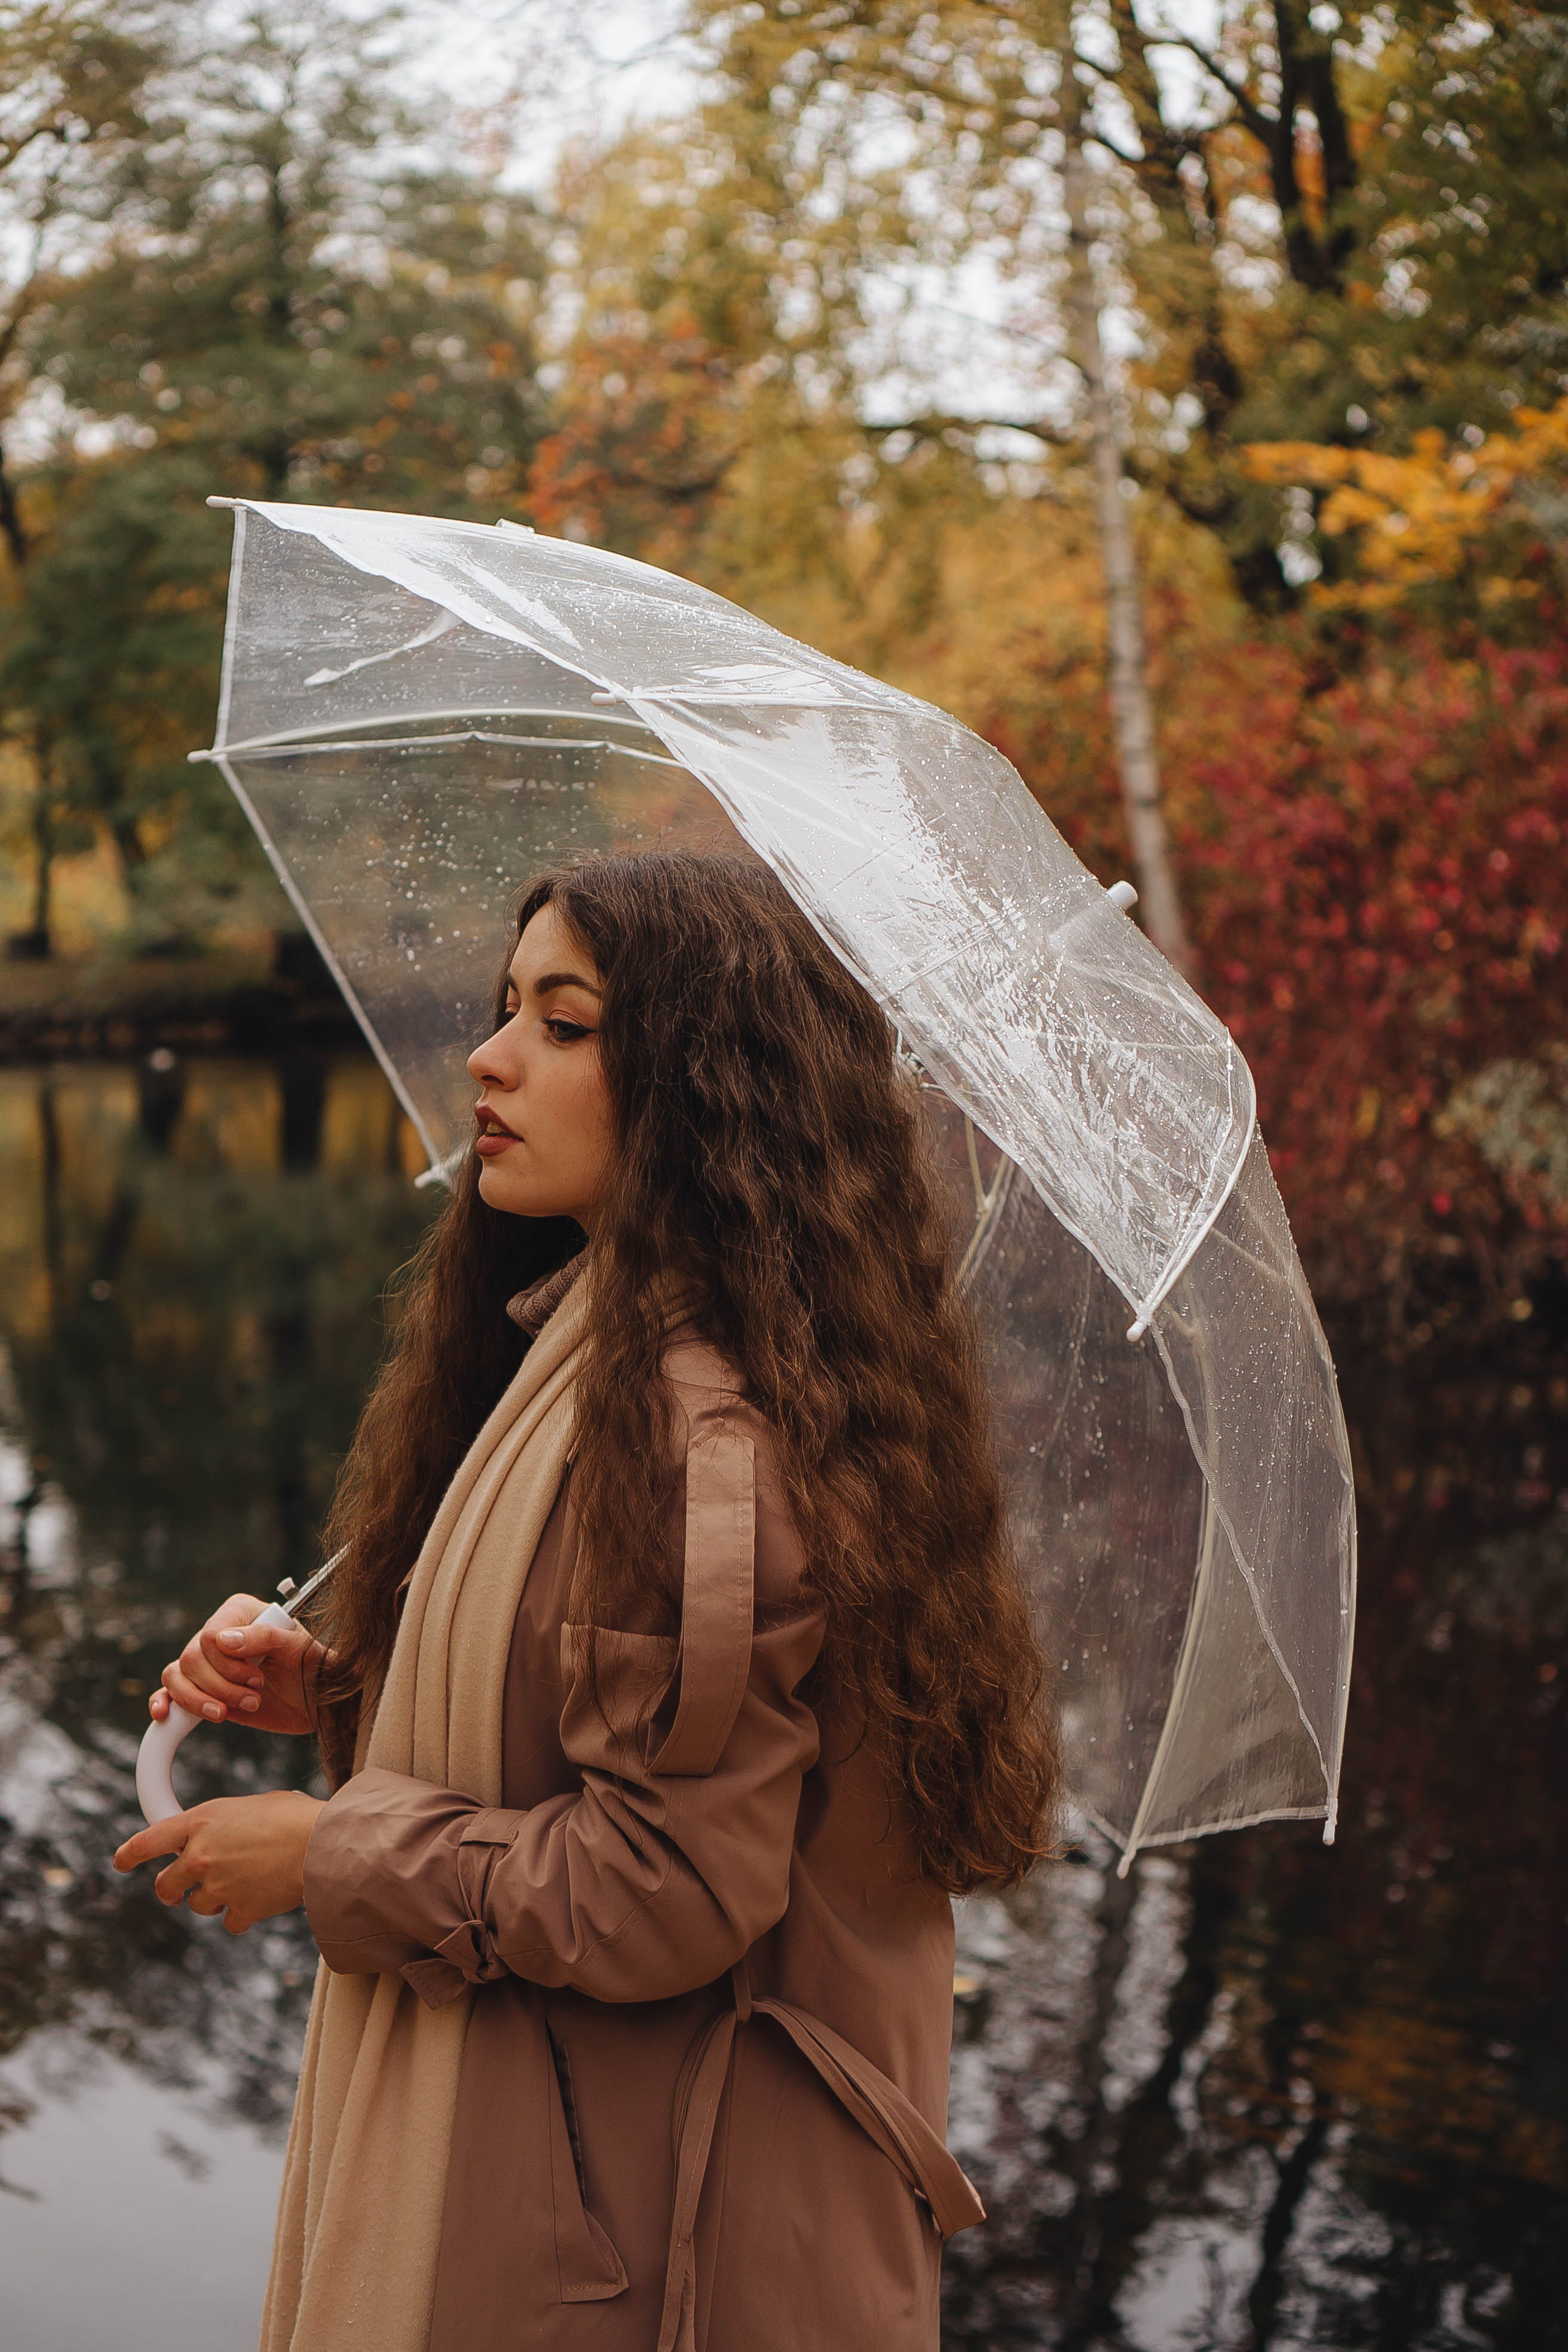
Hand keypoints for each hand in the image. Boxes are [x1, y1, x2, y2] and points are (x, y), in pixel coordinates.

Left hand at [114, 1790, 323, 1934]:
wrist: (324, 1843)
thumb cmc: (294, 1816)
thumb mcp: (249, 1808)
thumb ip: (223, 1826)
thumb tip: (221, 1842)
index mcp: (201, 1821)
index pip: (149, 1840)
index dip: (129, 1854)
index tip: (120, 1862)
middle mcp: (201, 1855)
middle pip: (166, 1886)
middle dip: (174, 1890)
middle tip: (182, 1891)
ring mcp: (218, 1886)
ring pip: (199, 1905)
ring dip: (216, 1899)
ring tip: (247, 1882)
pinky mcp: (240, 1910)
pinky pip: (231, 1922)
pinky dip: (243, 1914)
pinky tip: (262, 1898)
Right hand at [153, 1592, 322, 1736]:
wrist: (320, 1702)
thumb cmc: (315, 1668)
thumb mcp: (297, 1648)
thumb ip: (263, 1637)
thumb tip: (222, 1640)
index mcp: (240, 1613)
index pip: (210, 1636)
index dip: (228, 1664)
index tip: (258, 1678)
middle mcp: (219, 1635)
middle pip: (192, 1659)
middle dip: (221, 1686)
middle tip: (255, 1697)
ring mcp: (209, 1664)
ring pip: (177, 1676)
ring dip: (200, 1700)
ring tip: (226, 1713)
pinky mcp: (203, 1690)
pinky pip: (170, 1691)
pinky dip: (164, 1702)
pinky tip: (164, 1714)